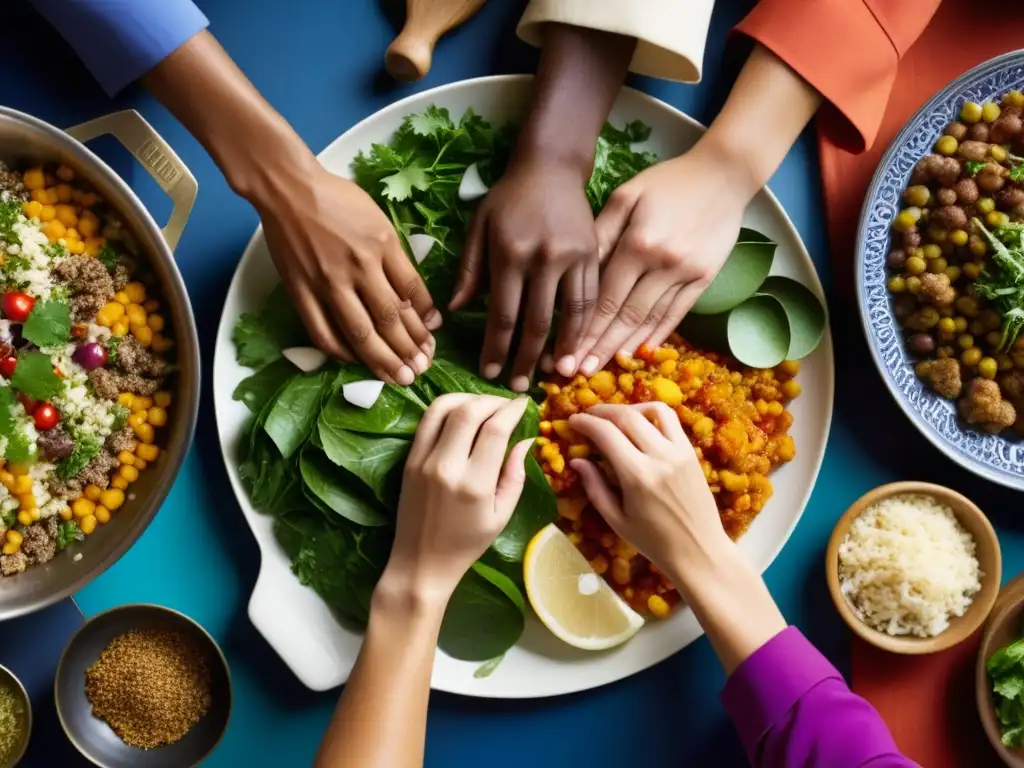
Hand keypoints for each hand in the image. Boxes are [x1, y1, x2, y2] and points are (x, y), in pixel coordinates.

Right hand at [256, 161, 441, 385]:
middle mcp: (357, 267)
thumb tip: (419, 302)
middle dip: (409, 350)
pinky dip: (341, 352)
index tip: (433, 339)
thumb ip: (399, 261)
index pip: (411, 293)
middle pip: (389, 319)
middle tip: (421, 370)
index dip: (425, 321)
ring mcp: (326, 282)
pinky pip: (322, 332)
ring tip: (398, 378)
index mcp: (381, 245)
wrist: (288, 189)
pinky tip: (355, 361)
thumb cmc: (338, 201)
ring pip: (359, 332)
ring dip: (382, 360)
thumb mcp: (380, 221)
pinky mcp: (300, 291)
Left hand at [382, 394, 532, 598]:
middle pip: (469, 411)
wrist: (420, 562)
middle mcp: (446, 467)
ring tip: (484, 405)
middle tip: (506, 404)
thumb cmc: (467, 544)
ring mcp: (422, 460)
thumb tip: (526, 439)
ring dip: (467, 398)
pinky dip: (446, 408)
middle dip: (492, 400)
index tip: (524, 404)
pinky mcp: (409, 459)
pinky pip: (427, 421)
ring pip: (443, 407)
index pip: (495, 430)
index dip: (512, 410)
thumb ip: (515, 475)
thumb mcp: (501, 515)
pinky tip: (461, 413)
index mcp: (474, 484)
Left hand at [450, 154, 597, 391]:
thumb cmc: (508, 199)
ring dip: (560, 351)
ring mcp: (573, 258)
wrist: (551, 167)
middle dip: (525, 359)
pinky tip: (577, 348)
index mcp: (509, 254)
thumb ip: (468, 270)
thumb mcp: (478, 227)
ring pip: (569, 317)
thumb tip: (455, 311)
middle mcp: (543, 259)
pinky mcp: (594, 256)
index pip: (502, 314)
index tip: (489, 373)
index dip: (496, 348)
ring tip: (552, 376)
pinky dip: (585, 328)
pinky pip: (591, 301)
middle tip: (518, 386)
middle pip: (535, 323)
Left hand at [565, 139, 755, 376]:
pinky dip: (657, 336)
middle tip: (577, 374)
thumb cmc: (666, 182)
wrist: (723, 174)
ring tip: (603, 370)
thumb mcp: (626, 196)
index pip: (605, 298)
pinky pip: (676, 314)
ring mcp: (687, 275)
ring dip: (625, 348)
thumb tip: (576, 273)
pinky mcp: (705, 279)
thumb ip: (601, 234)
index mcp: (638, 243)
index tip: (567, 353)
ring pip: (650, 321)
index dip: (585, 330)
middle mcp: (663, 264)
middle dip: (599, 348)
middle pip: (625, 317)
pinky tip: (640, 353)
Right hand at [567, 402, 730, 583]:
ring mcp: (679, 451)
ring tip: (614, 418)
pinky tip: (640, 424)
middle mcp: (659, 457)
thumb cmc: (653, 542)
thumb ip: (595, 487)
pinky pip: (671, 420)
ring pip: (652, 410)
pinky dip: (652, 414)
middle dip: (601, 411)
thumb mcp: (616, 520)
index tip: (572, 421)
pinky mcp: (691, 452)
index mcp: (637, 476)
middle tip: (587, 416)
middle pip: (626, 416)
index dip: (585, 423)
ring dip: (628, 408)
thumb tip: (577, 461)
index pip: (606, 434)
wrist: (699, 550)